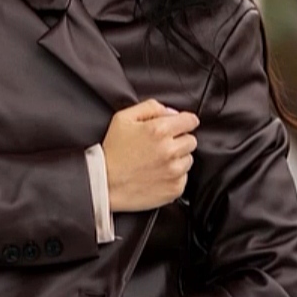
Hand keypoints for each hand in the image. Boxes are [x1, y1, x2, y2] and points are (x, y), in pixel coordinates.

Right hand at [100, 98, 198, 212]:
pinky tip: (157, 174)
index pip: (191, 120)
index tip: (178, 127)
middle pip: (191, 140)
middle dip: (179, 141)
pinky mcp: (174, 188)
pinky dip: (174, 176)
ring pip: (189, 159)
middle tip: (161, 146)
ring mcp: (174, 171)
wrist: (105, 184)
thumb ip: (150, 107)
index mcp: (159, 130)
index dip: (184, 122)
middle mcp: (170, 150)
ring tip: (157, 161)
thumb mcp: (123, 118)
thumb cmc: (113, 151)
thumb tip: (172, 112)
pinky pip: (184, 177)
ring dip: (178, 159)